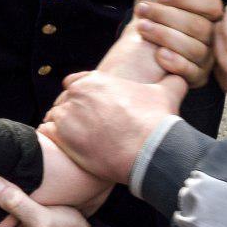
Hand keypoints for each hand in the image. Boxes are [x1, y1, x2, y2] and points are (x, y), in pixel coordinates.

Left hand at [41, 71, 185, 183]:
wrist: (149, 151)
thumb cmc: (156, 123)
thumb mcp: (167, 93)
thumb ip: (171, 80)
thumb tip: (180, 75)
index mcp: (94, 81)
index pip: (74, 84)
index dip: (81, 97)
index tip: (89, 111)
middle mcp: (76, 94)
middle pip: (63, 102)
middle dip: (71, 113)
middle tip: (84, 130)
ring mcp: (66, 115)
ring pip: (54, 118)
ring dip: (62, 128)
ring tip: (77, 142)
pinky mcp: (60, 137)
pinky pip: (46, 134)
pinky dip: (53, 141)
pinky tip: (67, 149)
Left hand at [132, 0, 222, 87]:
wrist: (139, 48)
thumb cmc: (151, 13)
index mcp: (208, 13)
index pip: (210, 3)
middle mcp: (212, 35)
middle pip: (200, 26)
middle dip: (168, 16)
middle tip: (142, 10)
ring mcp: (207, 57)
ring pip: (195, 48)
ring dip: (165, 37)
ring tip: (142, 28)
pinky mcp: (197, 77)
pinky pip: (192, 72)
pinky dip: (175, 63)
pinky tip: (158, 54)